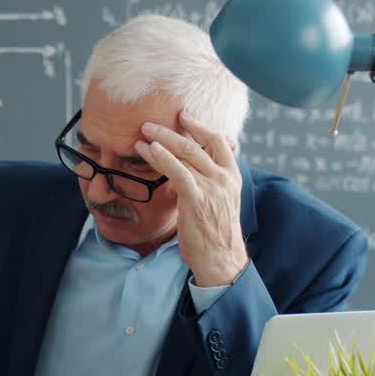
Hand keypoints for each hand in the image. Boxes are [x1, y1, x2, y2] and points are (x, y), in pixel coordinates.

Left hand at [136, 111, 247, 286]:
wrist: (221, 260)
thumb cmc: (216, 233)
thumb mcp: (219, 201)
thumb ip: (212, 181)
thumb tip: (199, 167)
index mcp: (232, 176)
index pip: (218, 141)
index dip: (200, 126)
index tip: (183, 115)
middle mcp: (224, 178)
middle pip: (197, 144)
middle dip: (172, 130)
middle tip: (150, 123)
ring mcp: (212, 188)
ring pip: (185, 155)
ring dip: (161, 141)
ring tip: (142, 134)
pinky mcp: (197, 199)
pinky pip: (178, 172)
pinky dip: (164, 159)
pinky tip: (151, 150)